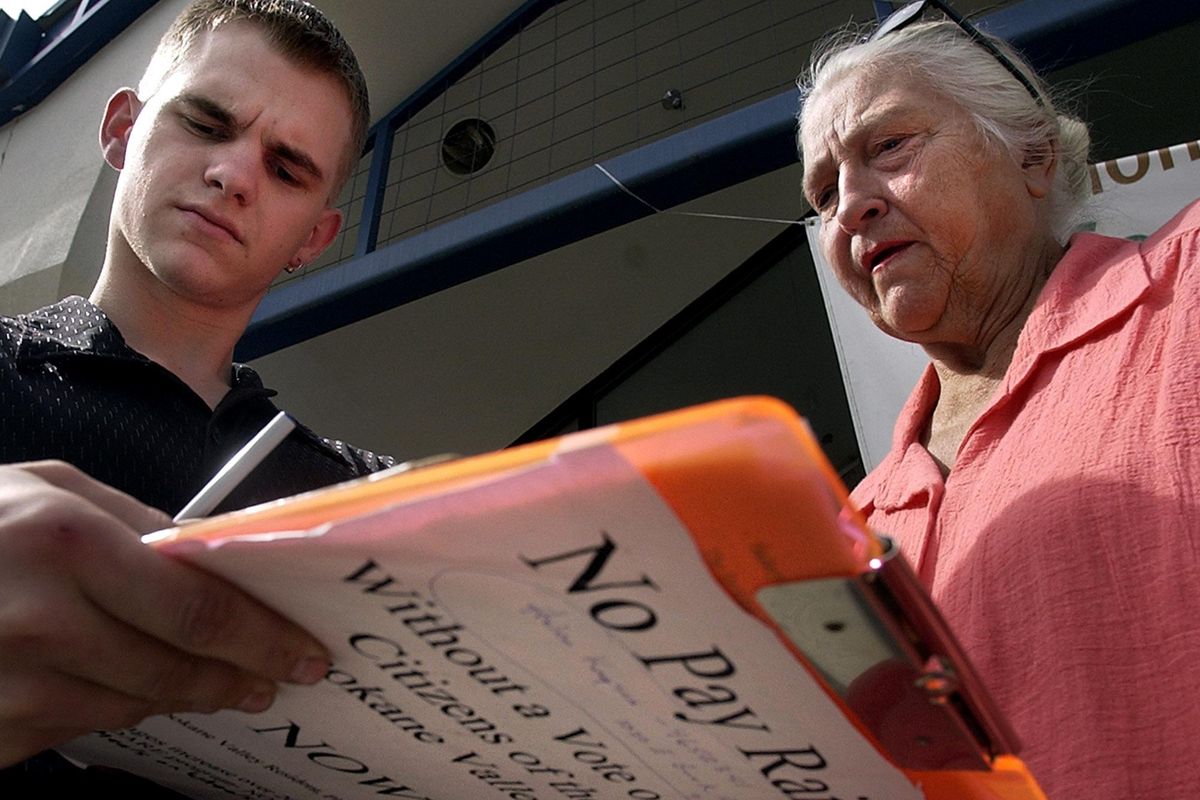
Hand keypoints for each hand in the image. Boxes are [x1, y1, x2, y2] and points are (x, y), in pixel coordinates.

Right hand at [0, 461, 329, 766]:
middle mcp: (44, 622)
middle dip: (240, 676)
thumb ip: (133, 519)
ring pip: (134, 705)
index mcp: (71, 547)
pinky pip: (79, 729)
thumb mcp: (47, 489)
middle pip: (176, 669)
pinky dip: (117, 708)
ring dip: (186, 694)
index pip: (197, 610)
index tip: (303, 649)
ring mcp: (12, 686)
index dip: (261, 636)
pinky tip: (131, 688)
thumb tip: (207, 550)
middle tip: (277, 676)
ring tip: (220, 683)